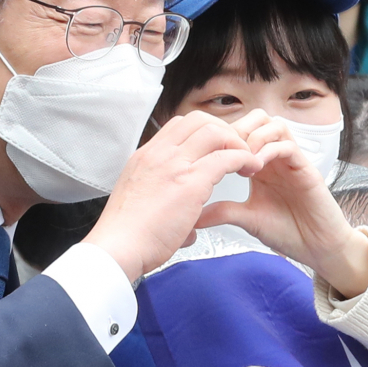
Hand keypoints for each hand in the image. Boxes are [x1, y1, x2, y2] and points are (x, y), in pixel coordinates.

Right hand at [84, 111, 260, 281]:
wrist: (117, 247)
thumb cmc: (125, 236)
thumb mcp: (140, 204)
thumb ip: (166, 207)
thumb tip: (188, 228)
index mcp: (145, 156)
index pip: (178, 125)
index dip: (203, 132)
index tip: (216, 149)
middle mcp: (159, 153)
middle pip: (198, 119)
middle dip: (223, 130)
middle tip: (234, 151)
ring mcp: (174, 164)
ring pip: (214, 131)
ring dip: (235, 142)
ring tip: (246, 161)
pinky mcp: (191, 182)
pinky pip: (226, 157)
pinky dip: (243, 158)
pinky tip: (250, 168)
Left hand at [196, 110, 367, 297]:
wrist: (317, 249)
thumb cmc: (287, 231)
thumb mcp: (247, 219)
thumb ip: (223, 211)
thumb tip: (192, 215)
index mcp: (259, 164)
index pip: (241, 132)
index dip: (223, 136)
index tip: (210, 154)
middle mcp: (275, 157)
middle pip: (258, 119)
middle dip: (238, 129)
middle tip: (226, 151)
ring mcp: (291, 161)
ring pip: (274, 125)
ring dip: (254, 137)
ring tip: (241, 159)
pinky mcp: (306, 169)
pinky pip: (288, 146)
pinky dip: (269, 151)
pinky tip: (256, 168)